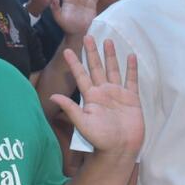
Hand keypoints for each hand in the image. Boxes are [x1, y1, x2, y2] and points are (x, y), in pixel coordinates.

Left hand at [51, 37, 142, 155]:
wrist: (120, 149)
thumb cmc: (100, 139)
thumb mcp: (83, 123)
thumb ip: (70, 108)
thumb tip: (52, 96)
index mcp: (91, 96)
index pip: (81, 76)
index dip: (74, 63)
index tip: (67, 51)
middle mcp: (103, 92)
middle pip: (96, 67)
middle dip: (92, 52)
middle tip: (87, 36)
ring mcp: (118, 94)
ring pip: (113, 69)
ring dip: (110, 56)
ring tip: (108, 41)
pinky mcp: (131, 98)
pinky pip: (131, 79)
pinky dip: (131, 68)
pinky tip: (131, 55)